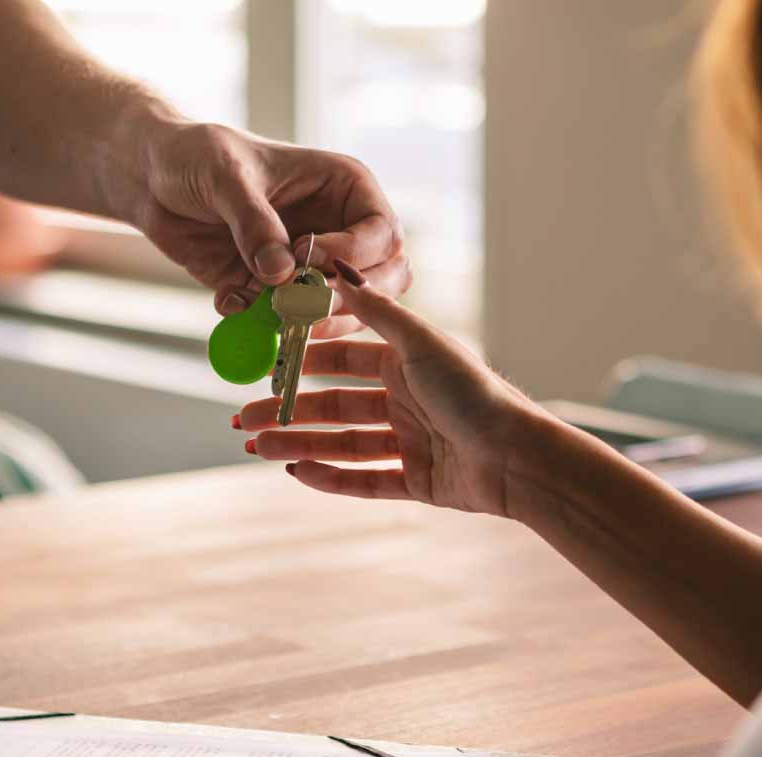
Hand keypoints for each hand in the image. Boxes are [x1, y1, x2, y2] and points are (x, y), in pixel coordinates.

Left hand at [137, 123, 405, 338]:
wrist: (152, 178)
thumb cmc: (197, 155)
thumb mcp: (225, 177)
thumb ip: (255, 224)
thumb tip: (283, 274)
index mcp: (344, 188)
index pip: (382, 233)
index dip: (354, 254)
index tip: (309, 258)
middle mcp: (338, 229)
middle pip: (382, 280)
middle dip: (349, 299)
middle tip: (303, 306)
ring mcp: (311, 266)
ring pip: (345, 311)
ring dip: (311, 321)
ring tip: (267, 314)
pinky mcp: (277, 292)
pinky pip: (288, 323)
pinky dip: (263, 326)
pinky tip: (229, 301)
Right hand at [235, 259, 546, 515]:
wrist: (517, 457)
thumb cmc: (474, 392)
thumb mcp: (420, 343)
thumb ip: (376, 311)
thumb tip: (336, 269)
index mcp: (407, 366)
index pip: (343, 363)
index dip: (303, 364)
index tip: (265, 366)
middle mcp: (407, 402)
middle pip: (335, 407)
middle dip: (289, 412)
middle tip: (244, 418)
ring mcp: (411, 444)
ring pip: (343, 445)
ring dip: (300, 445)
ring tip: (257, 447)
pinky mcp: (418, 482)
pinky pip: (365, 481)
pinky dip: (331, 478)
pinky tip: (297, 472)